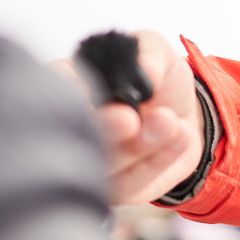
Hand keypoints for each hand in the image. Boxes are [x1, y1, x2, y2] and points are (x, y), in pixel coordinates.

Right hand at [51, 31, 206, 206]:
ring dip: (140, 145)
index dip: (74, 97)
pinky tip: (181, 137)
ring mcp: (91, 163)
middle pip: (75, 138)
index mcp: (68, 83)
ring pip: (107, 166)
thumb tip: (146, 71)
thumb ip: (149, 54)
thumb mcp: (155, 50)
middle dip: (104, 129)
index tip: (101, 98)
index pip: (53, 93)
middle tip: (130, 119)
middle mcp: (71, 127)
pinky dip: (160, 161)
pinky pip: (133, 184)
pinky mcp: (117, 189)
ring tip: (170, 121)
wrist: (185, 115)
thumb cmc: (157, 78)